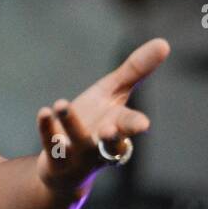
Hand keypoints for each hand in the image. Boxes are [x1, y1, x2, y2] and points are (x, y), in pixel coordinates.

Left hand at [34, 37, 170, 194]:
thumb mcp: (114, 93)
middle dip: (112, 138)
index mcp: (119, 127)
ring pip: (77, 140)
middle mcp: (102, 143)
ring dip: (70, 123)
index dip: (135, 126)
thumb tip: (164, 42)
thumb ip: (136, 70)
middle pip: (110, 142)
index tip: (143, 125)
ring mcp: (79, 153)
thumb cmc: (97, 121)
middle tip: (110, 130)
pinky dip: (47, 128)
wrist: (67, 166)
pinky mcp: (56, 158)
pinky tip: (44, 112)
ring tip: (60, 104)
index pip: (130, 126)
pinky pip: (51, 143)